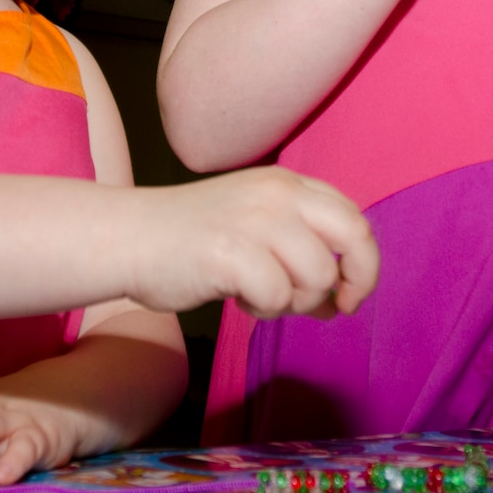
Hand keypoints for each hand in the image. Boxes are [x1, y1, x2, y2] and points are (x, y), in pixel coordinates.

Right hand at [134, 167, 377, 318]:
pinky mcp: (231, 252)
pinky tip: (238, 298)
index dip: (363, 261)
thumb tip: (340, 297)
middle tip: (337, 307)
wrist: (129, 237)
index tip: (349, 291)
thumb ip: (300, 246)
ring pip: (318, 275)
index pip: (353, 217)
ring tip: (261, 296)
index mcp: (286, 184)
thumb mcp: (255, 222)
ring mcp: (255, 220)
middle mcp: (277, 194)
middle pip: (354, 237)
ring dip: (296, 301)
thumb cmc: (191, 240)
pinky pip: (277, 296)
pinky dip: (263, 308)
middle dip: (357, 280)